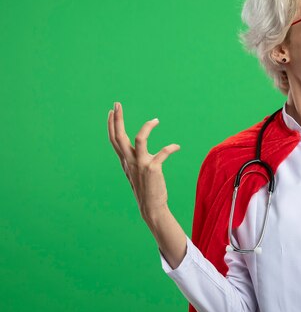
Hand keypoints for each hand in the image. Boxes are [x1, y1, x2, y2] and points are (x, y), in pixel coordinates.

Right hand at [107, 102, 180, 224]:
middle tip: (117, 104)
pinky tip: (176, 147)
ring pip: (139, 140)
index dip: (112, 125)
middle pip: (119, 137)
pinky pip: (163, 154)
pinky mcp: (153, 169)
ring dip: (147, 127)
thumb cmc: (145, 189)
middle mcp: (129, 162)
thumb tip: (130, 151)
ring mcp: (140, 165)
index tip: (112, 111)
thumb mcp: (134, 172)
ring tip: (156, 120)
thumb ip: (131, 160)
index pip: (114, 140)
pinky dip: (170, 148)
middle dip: (117, 119)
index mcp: (125, 161)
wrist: (151, 207)